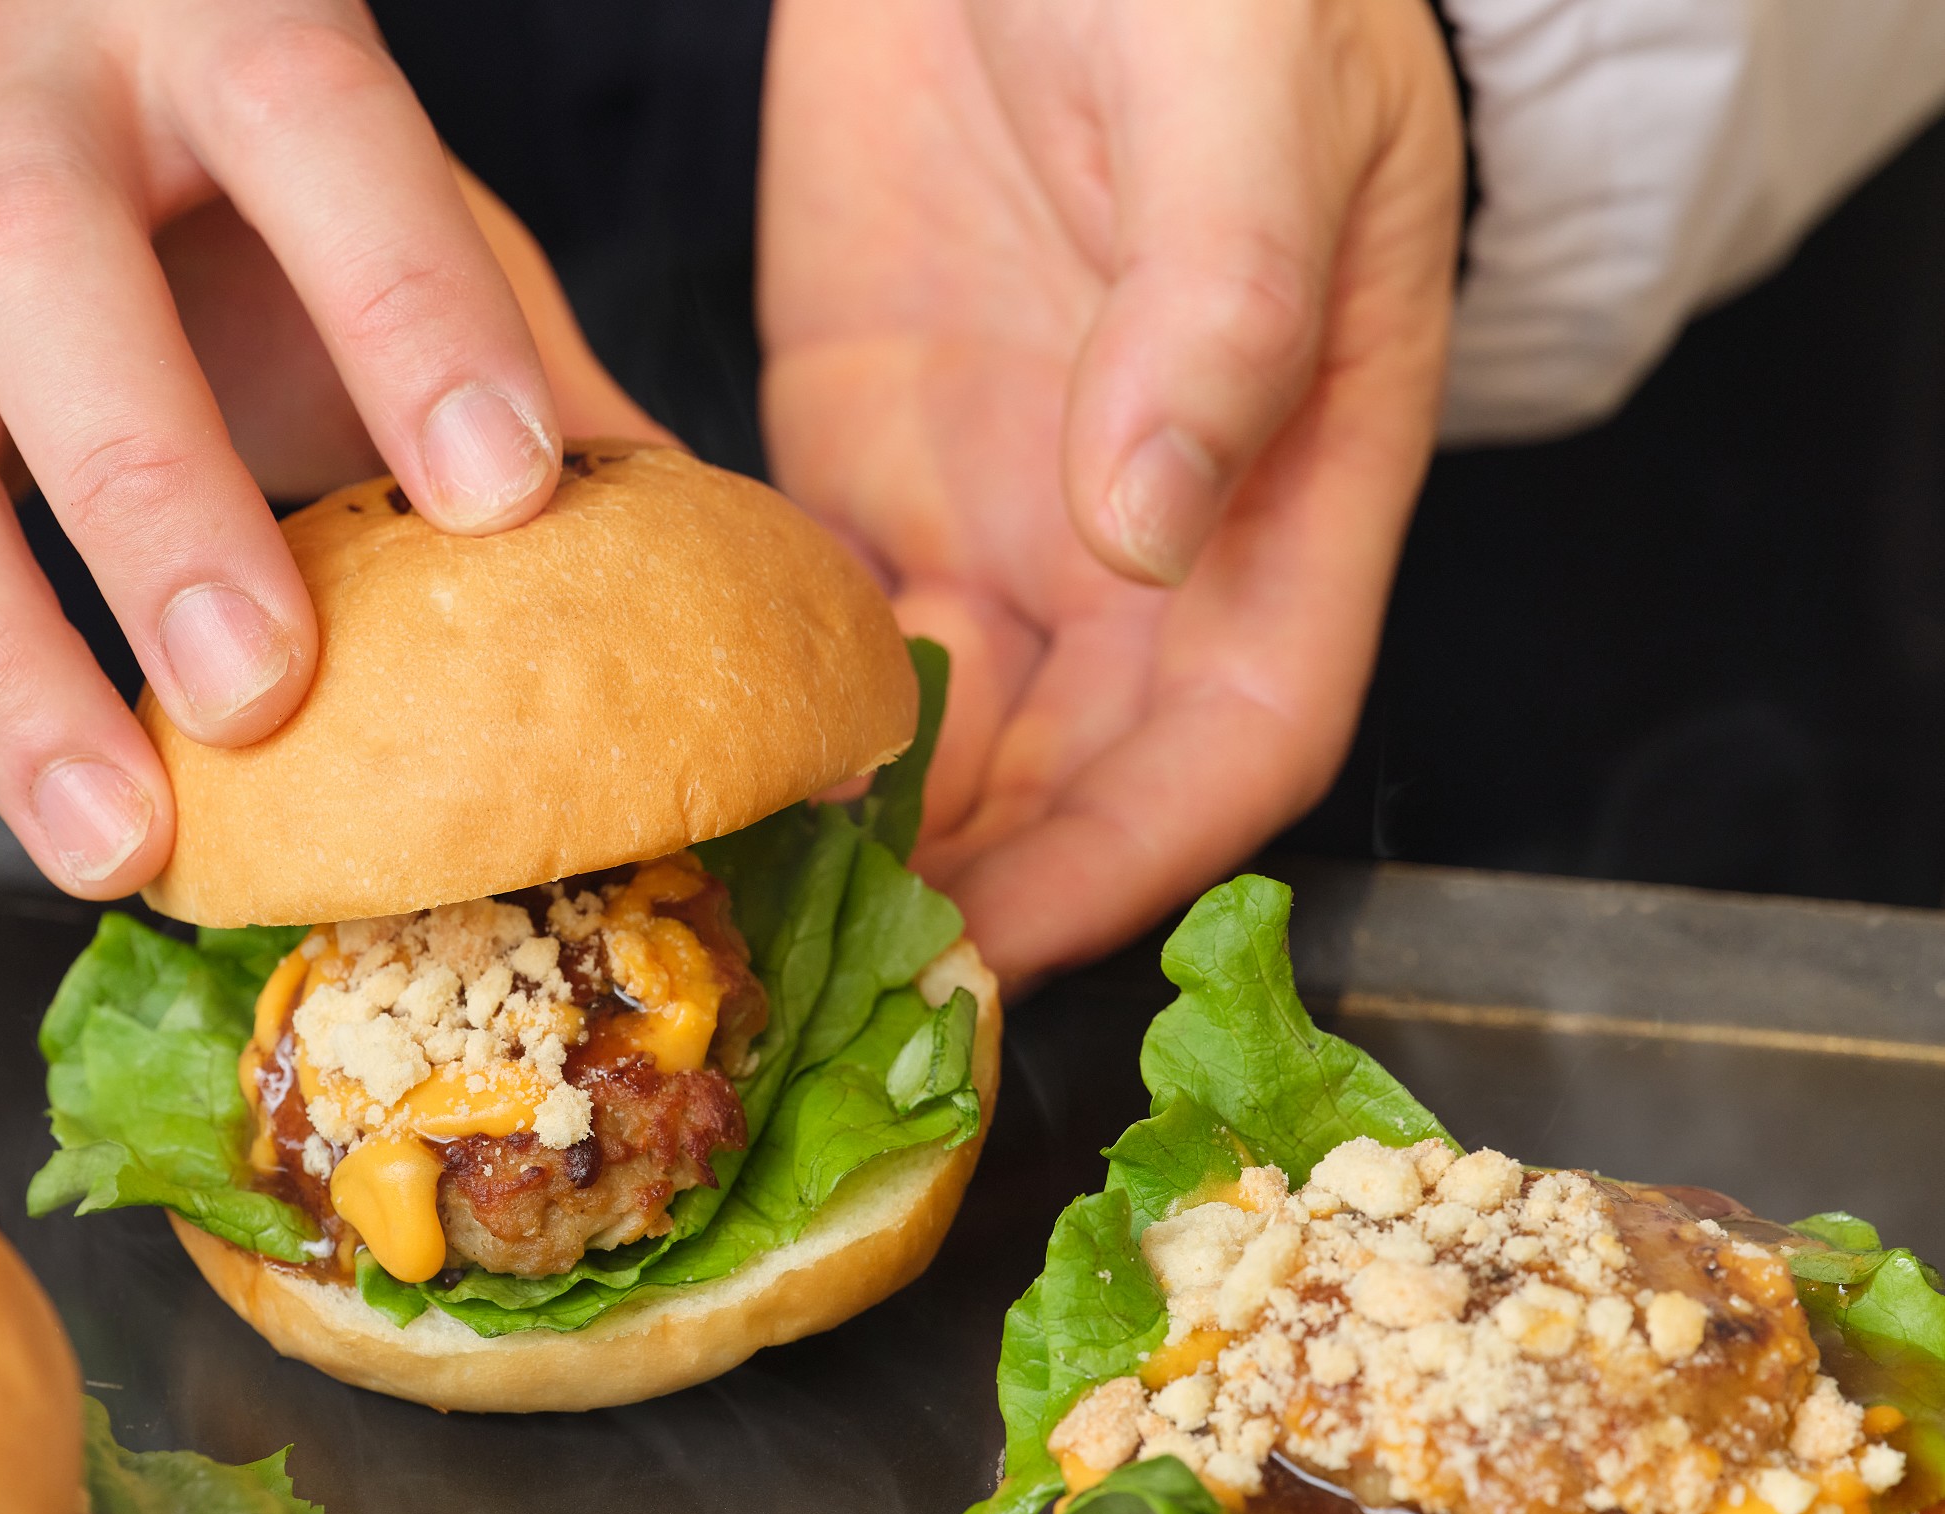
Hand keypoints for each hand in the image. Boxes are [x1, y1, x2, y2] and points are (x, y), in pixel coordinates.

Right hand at [0, 0, 653, 897]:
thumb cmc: (209, 202)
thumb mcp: (366, 215)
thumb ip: (520, 369)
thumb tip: (722, 574)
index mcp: (202, 27)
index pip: (309, 122)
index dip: (406, 301)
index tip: (505, 496)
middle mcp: (2, 109)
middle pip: (42, 269)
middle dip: (152, 494)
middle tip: (262, 696)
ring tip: (118, 837)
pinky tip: (19, 795)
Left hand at [761, 0, 1462, 982]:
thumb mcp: (1245, 93)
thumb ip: (1223, 299)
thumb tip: (1153, 515)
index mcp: (1286, 473)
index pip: (1238, 735)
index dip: (1130, 861)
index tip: (1001, 951)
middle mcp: (1141, 522)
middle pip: (1071, 773)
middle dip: (968, 887)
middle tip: (816, 979)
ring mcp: (994, 487)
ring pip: (936, 721)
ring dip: (852, 821)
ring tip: (724, 905)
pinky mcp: (860, 438)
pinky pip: (814, 612)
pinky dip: (758, 694)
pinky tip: (669, 750)